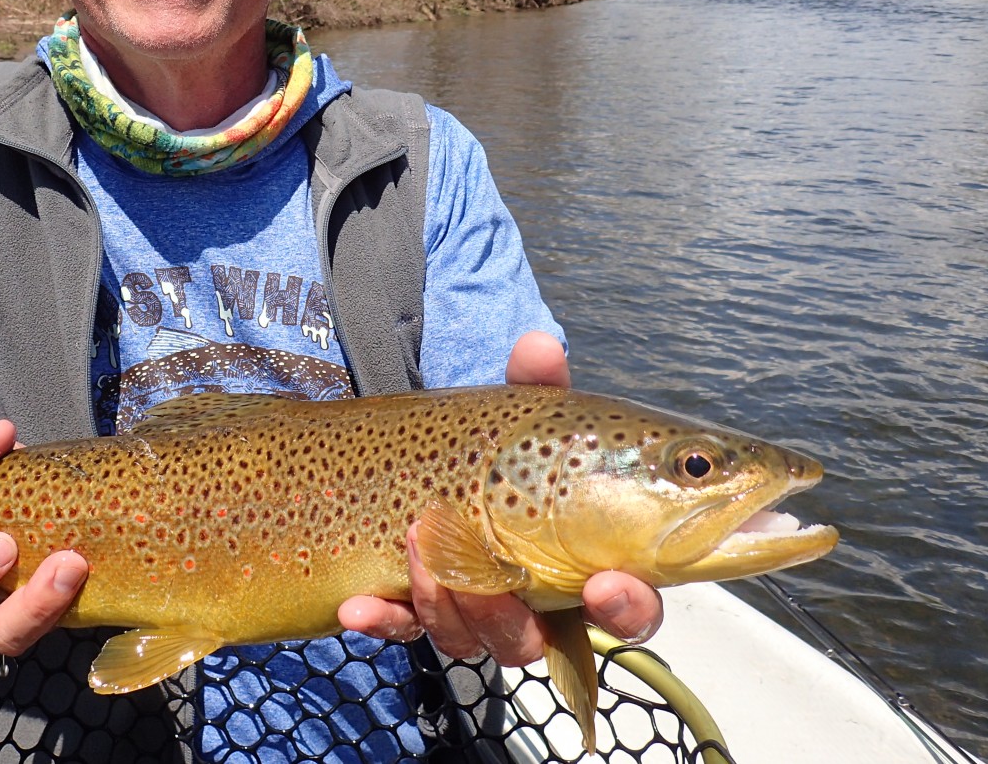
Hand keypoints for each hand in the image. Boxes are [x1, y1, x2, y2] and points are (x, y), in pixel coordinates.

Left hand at [338, 331, 661, 661]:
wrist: (427, 456)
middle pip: (542, 643)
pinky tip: (358, 607)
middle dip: (519, 621)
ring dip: (447, 601)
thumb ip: (540, 384)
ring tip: (420, 543)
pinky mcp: (420, 613)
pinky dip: (384, 620)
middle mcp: (536, 604)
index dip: (627, 606)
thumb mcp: (525, 413)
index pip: (628, 606)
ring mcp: (475, 613)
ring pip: (471, 638)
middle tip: (496, 583)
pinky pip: (405, 630)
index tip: (608, 585)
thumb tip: (538, 344)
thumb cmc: (507, 445)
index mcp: (589, 563)